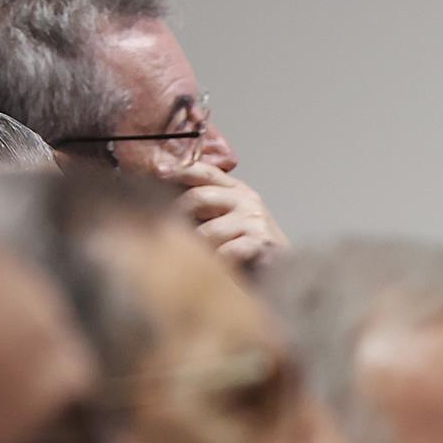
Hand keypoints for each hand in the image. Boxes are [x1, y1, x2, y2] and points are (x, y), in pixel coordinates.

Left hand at [162, 161, 289, 266]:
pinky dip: (217, 262)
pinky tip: (219, 269)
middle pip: (198, 198)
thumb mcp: (229, 219)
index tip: (159, 171)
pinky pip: (225, 251)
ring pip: (208, 231)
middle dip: (180, 216)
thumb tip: (163, 196)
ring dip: (200, 249)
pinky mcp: (261, 242)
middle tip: (172, 234)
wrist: (283, 272)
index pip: (205, 171)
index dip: (180, 169)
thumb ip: (207, 205)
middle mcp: (247, 200)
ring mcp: (255, 220)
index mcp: (238, 190)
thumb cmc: (250, 248)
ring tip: (201, 259)